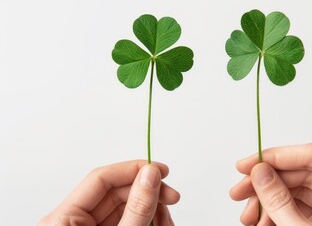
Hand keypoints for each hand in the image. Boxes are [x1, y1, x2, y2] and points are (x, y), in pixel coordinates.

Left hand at [39, 160, 179, 225]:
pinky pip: (127, 221)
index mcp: (63, 220)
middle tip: (171, 195)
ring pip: (125, 208)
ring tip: (167, 219)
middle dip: (149, 193)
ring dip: (152, 209)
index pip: (100, 178)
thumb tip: (150, 176)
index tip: (159, 169)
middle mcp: (74, 223)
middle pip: (116, 193)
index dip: (133, 169)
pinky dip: (146, 220)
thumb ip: (135, 208)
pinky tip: (159, 224)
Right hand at [230, 143, 311, 225]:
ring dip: (269, 202)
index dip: (277, 156)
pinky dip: (278, 214)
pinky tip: (262, 224)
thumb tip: (260, 172)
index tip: (249, 163)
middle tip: (240, 192)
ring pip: (297, 191)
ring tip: (249, 218)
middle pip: (302, 174)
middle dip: (267, 184)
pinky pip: (300, 208)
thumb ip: (279, 201)